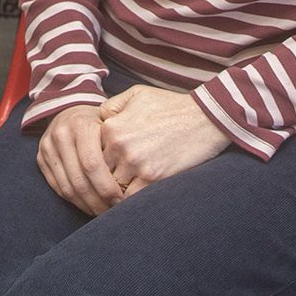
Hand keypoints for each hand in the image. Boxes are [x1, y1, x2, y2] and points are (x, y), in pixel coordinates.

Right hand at [36, 105, 123, 215]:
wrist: (71, 112)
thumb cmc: (101, 122)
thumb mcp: (114, 124)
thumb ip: (121, 145)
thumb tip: (134, 180)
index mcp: (81, 125)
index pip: (92, 164)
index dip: (107, 187)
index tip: (121, 200)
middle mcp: (61, 135)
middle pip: (79, 180)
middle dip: (98, 201)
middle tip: (114, 211)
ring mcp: (48, 148)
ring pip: (67, 188)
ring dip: (87, 205)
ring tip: (103, 212)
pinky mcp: (41, 160)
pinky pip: (58, 188)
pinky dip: (75, 201)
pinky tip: (89, 206)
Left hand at [96, 84, 230, 191]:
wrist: (205, 118)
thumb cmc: (170, 105)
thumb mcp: (136, 95)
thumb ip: (111, 106)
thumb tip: (96, 120)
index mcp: (111, 127)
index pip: (90, 154)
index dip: (95, 162)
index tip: (101, 168)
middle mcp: (119, 146)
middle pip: (99, 173)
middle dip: (102, 179)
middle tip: (106, 186)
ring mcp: (136, 163)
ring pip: (113, 188)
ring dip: (116, 192)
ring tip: (119, 194)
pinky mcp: (153, 177)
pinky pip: (131, 198)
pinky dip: (130, 200)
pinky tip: (134, 196)